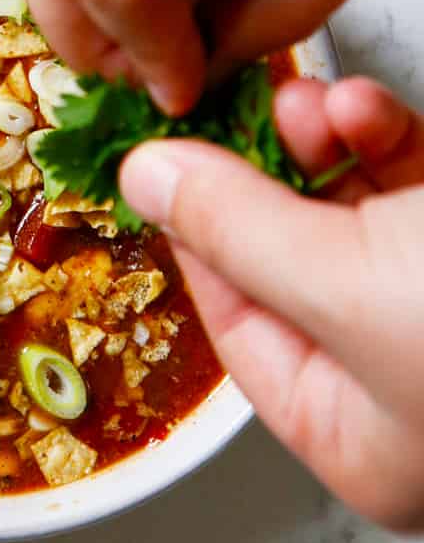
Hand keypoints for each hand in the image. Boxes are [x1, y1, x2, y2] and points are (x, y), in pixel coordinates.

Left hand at [121, 76, 423, 531]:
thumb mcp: (350, 286)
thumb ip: (238, 231)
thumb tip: (144, 180)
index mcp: (358, 439)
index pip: (238, 329)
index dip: (197, 235)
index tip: (160, 156)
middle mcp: (398, 383)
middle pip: (292, 260)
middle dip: (266, 170)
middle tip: (239, 107)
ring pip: (351, 208)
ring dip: (326, 141)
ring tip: (316, 103)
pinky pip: (405, 183)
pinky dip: (381, 136)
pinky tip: (370, 110)